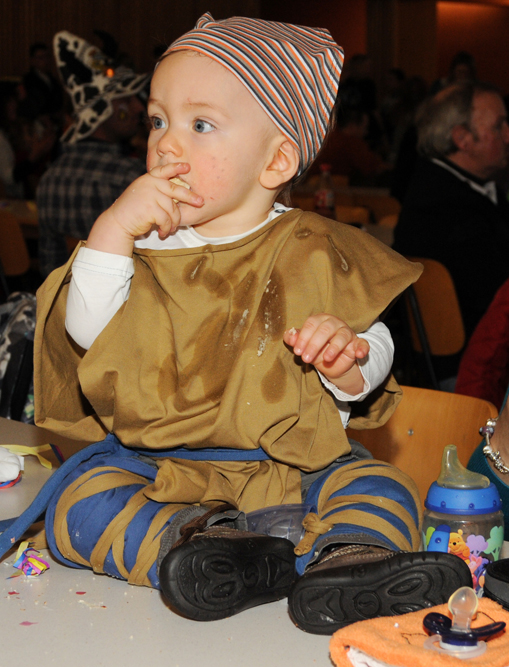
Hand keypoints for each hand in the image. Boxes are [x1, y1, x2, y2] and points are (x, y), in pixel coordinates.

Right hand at [86, 163, 202, 255]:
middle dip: (190, 197)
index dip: (176, 167)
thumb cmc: (133, 211)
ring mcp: (150, 195)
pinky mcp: (151, 208)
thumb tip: (180, 195)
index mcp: (148, 179)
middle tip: (200, 202)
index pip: (163, 170)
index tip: (188, 167)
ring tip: (170, 229)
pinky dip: (166, 228)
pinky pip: (167, 220)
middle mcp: (149, 184)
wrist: (118, 222)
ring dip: (173, 222)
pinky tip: (162, 233)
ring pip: (173, 209)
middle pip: (175, 190)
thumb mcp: (144, 194)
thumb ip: (157, 191)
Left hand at [283, 314, 369, 393]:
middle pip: (325, 329)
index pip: (311, 324)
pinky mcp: (357, 344)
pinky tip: (359, 354)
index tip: (297, 351)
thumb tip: (289, 335)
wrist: (332, 364)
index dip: (303, 337)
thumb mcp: (304, 347)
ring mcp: (347, 333)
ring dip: (334, 347)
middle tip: (306, 358)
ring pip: (342, 336)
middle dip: (314, 344)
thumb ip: (295, 340)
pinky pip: (362, 344)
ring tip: (327, 359)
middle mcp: (334, 323)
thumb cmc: (317, 350)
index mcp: (320, 320)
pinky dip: (362, 348)